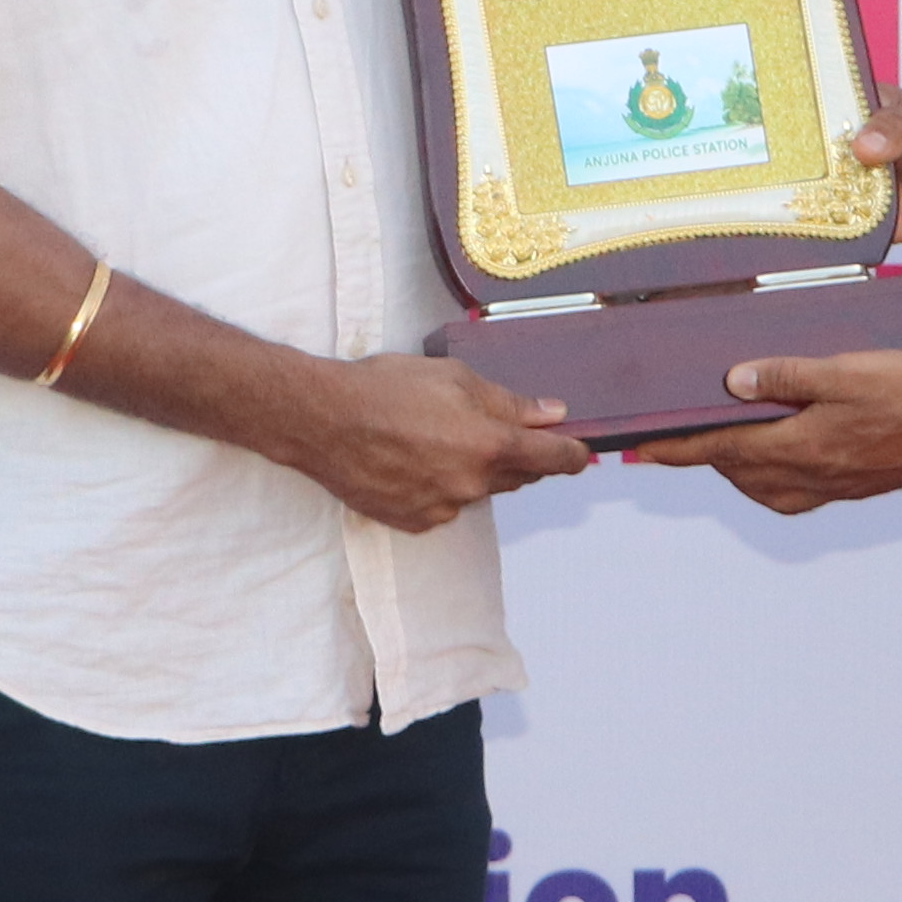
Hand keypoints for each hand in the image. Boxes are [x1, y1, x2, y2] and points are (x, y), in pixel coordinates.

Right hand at [286, 352, 584, 534]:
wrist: (322, 421)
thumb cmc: (384, 389)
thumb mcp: (454, 378)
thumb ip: (509, 402)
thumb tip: (551, 414)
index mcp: (490, 445)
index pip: (553, 459)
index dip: (572, 455)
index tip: (580, 454)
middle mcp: (472, 485)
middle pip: (518, 477)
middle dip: (518, 456)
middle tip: (497, 431)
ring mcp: (443, 508)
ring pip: (479, 492)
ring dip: (475, 471)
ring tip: (437, 438)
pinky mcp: (415, 522)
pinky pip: (445, 507)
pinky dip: (442, 488)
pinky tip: (414, 462)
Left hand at [621, 346, 901, 516]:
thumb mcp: (846, 371)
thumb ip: (787, 376)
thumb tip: (734, 382)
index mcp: (798, 449)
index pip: (719, 450)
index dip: (675, 448)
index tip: (639, 450)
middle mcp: (805, 478)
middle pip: (734, 470)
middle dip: (701, 453)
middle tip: (676, 431)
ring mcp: (826, 489)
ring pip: (759, 483)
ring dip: (734, 462)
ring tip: (721, 434)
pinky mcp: (844, 489)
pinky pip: (787, 489)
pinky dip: (766, 472)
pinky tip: (774, 450)